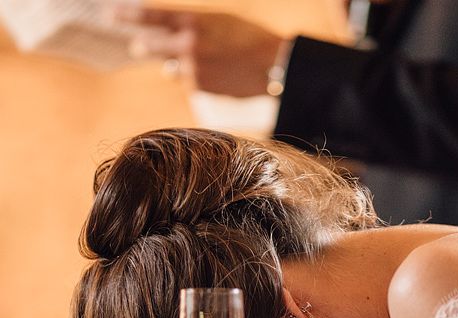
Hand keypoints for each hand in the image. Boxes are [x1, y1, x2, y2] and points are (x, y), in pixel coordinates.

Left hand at [115, 5, 284, 97]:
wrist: (272, 65)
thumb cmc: (249, 38)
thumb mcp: (218, 22)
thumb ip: (191, 28)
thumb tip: (170, 47)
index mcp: (192, 20)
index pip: (150, 16)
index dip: (127, 16)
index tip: (110, 15)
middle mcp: (187, 44)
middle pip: (151, 45)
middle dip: (143, 46)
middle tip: (137, 47)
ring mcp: (192, 68)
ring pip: (171, 67)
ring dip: (176, 64)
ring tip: (197, 61)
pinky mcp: (200, 87)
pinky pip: (188, 82)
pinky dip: (195, 79)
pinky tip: (214, 75)